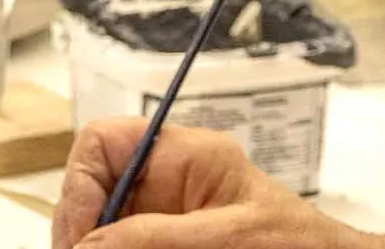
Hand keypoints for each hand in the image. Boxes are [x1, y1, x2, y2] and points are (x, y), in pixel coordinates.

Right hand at [52, 121, 384, 248]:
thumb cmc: (305, 247)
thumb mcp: (227, 237)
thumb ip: (154, 236)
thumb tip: (89, 243)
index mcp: (184, 157)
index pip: (103, 145)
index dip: (79, 186)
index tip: (80, 237)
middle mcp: (168, 184)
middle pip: (94, 194)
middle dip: (84, 230)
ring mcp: (168, 220)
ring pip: (108, 229)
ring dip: (100, 245)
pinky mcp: (171, 244)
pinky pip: (129, 245)